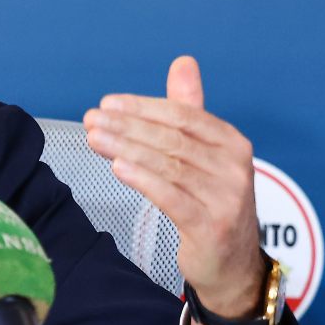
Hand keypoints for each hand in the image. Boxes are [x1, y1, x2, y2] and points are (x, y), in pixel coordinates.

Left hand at [83, 56, 263, 317]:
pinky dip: (143, 179)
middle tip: (90, 120)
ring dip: (126, 149)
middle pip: (171, 139)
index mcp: (231, 143)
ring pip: (168, 165)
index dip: (142, 107)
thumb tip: (183, 61)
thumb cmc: (210, 200)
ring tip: (94, 139)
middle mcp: (234, 167)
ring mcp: (226, 198)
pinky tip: (118, 168)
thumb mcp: (203, 153)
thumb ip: (189, 109)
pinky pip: (172, 197)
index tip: (107, 104)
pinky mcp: (212, 226)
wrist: (231, 264)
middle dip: (127, 127)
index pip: (182, 115)